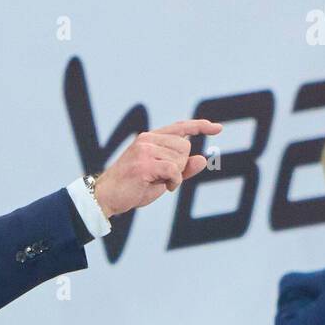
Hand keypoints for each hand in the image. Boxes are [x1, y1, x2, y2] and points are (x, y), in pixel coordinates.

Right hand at [93, 119, 222, 216]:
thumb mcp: (161, 178)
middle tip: (164, 178)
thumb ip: (182, 169)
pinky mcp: (145, 163)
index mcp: (150, 138)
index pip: (180, 127)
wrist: (107, 198)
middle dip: (181, 165)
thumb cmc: (132, 188)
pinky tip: (164, 187)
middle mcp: (147, 139)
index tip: (217, 128)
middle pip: (184, 146)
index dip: (200, 126)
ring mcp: (145, 149)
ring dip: (176, 176)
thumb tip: (203, 158)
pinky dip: (175, 182)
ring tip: (158, 183)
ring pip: (180, 159)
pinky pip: (174, 170)